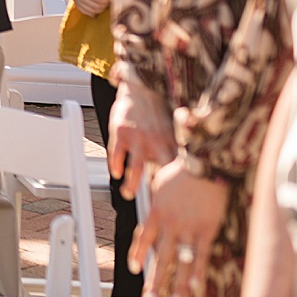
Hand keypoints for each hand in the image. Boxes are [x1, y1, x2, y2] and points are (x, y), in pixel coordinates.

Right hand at [66, 0, 109, 16]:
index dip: (103, 1)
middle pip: (92, 5)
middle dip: (103, 6)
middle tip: (110, 3)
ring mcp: (75, 0)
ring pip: (89, 10)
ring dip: (98, 10)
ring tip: (105, 6)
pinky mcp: (75, 2)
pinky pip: (83, 11)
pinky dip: (90, 13)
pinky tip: (96, 12)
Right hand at [108, 73, 177, 200]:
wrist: (142, 88)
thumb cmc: (157, 114)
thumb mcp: (171, 133)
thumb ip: (173, 153)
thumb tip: (180, 177)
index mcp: (170, 145)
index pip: (173, 172)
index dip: (172, 189)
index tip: (172, 205)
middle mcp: (155, 142)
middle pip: (157, 173)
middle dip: (154, 192)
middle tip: (151, 208)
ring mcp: (138, 138)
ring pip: (136, 166)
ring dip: (132, 182)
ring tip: (129, 193)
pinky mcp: (121, 131)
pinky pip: (117, 152)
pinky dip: (116, 164)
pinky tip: (116, 172)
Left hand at [136, 158, 230, 296]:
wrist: (203, 166)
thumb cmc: (181, 171)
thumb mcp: (158, 183)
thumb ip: (155, 199)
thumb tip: (150, 204)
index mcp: (157, 212)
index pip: (144, 238)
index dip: (139, 254)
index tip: (135, 269)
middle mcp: (170, 224)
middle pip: (161, 258)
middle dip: (156, 281)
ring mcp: (189, 229)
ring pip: (180, 262)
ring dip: (177, 285)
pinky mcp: (207, 230)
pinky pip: (201, 255)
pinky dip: (198, 272)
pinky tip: (195, 288)